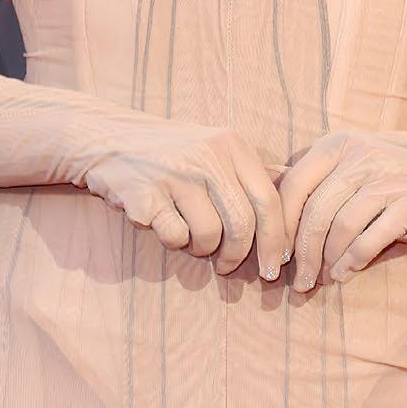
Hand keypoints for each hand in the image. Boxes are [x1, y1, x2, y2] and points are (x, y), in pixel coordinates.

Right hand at [83, 122, 289, 277]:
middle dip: (241, 256)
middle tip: (230, 268)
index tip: (275, 265)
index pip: (269, 200)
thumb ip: (251, 173)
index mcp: (231, 145)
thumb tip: (300, 202)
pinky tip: (164, 225)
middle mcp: (207, 156)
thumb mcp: (216, 148)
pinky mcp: (145, 194)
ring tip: (191, 239)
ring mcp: (175, 174)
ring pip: (209, 235)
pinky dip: (174, 241)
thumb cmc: (172, 153)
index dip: (277, 239)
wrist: (106, 139)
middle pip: (243, 224)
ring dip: (203, 249)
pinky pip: (175, 236)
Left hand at [277, 128, 406, 291]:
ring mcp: (388, 177)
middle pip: (315, 211)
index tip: (275, 255)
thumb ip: (319, 180)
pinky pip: (371, 237)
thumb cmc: (397, 170)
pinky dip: (353, 261)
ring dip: (325, 261)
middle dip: (301, 253)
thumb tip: (269, 215)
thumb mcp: (355, 161)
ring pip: (341, 226)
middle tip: (297, 280)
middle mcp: (360, 156)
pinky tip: (345, 274)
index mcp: (338, 144)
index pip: (293, 186)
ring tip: (319, 280)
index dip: (279, 226)